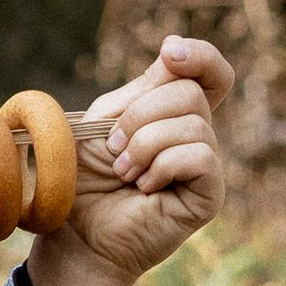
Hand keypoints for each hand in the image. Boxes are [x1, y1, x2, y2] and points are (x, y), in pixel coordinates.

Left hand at [24, 34, 232, 285]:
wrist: (75, 235)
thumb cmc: (83, 181)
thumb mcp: (103, 123)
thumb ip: (140, 89)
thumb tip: (174, 51)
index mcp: (172, 113)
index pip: (208, 71)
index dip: (199, 55)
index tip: (170, 52)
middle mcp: (196, 134)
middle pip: (191, 91)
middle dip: (141, 114)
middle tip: (114, 149)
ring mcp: (205, 164)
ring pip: (193, 122)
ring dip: (144, 145)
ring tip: (124, 173)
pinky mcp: (210, 193)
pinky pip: (199, 155)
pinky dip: (162, 166)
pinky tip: (144, 187)